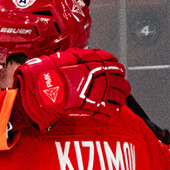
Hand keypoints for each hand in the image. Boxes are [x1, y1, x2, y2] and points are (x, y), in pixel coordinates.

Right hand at [13, 48, 129, 129]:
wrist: (47, 85)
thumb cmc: (53, 71)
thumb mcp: (67, 57)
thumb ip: (79, 57)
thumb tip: (80, 56)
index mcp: (98, 62)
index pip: (116, 66)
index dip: (117, 71)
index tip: (116, 74)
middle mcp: (103, 76)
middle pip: (122, 83)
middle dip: (122, 87)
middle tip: (120, 90)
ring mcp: (102, 91)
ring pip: (120, 97)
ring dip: (119, 100)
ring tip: (117, 103)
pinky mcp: (98, 105)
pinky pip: (112, 110)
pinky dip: (112, 112)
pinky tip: (110, 113)